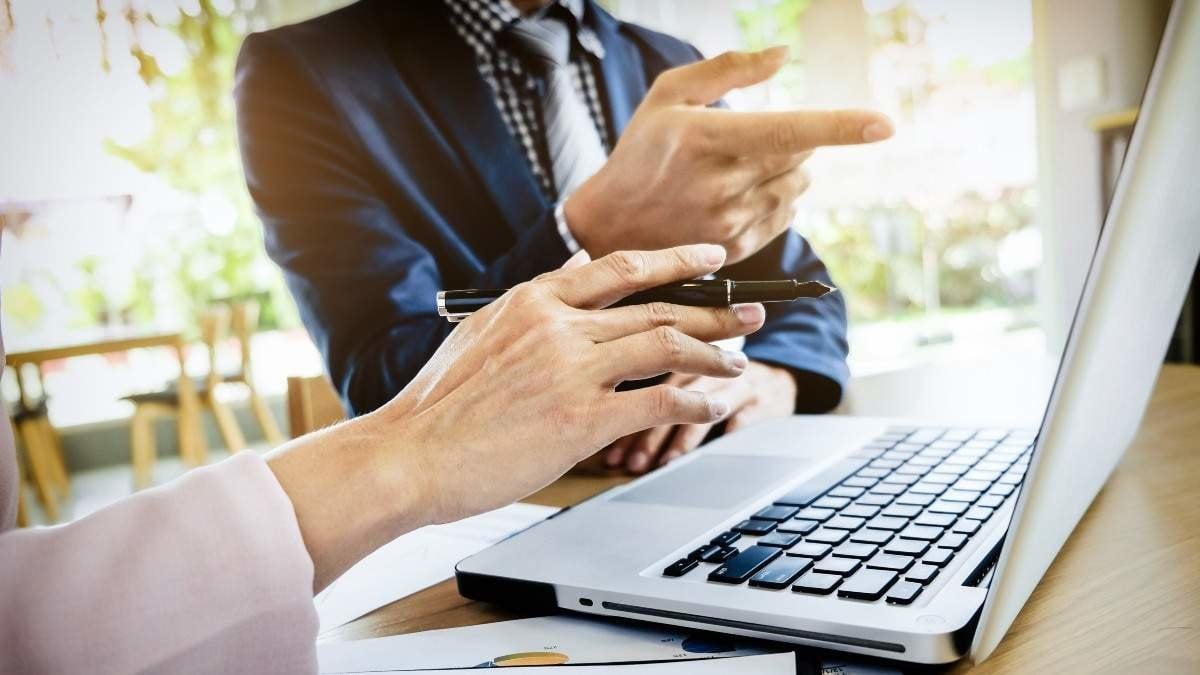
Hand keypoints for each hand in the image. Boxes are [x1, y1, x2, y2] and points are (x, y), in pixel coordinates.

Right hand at [267, 245, 766, 589]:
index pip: (621, 266)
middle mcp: (558, 324)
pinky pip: (660, 399)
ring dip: (714, 352)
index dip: (674, 259)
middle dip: (715, 305)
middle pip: (657, 303)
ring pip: (668, 343)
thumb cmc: (438, 405)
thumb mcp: (481, 335)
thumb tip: (566, 293)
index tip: (710, 257)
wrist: (409, 454)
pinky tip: (713, 406)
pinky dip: (696, 401)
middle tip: (753, 309)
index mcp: (533, 300)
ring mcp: (572, 369)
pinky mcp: (581, 418)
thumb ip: (530, 313)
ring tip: (739, 361)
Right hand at [565, 46, 892, 263]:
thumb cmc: (642, 151)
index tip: (884, 124)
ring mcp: (731, 220)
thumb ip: (727, 70)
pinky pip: (787, 215)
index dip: (839, 126)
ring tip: (746, 167)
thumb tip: (782, 55)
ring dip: (790, 170)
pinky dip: (779, 198)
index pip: (787, 130)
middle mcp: (722, 183)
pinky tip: (744, 193)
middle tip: (754, 139)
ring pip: (798, 186)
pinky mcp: (738, 247)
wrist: (609, 225)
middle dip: (795, 140)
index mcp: (707, 139)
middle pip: (800, 155)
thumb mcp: (668, 95)